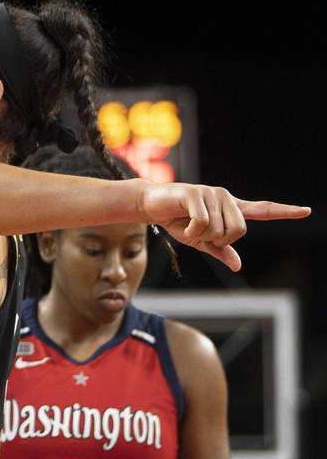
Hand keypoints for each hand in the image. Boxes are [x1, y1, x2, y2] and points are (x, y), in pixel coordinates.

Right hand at [141, 183, 309, 269]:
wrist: (152, 206)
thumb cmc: (177, 221)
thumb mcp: (200, 241)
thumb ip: (220, 250)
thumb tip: (238, 265)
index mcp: (231, 208)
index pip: (263, 210)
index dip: (284, 212)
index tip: (306, 211)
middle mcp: (227, 198)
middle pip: (239, 230)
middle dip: (219, 241)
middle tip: (201, 235)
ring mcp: (213, 194)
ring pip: (220, 229)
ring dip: (202, 236)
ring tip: (189, 225)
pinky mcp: (197, 194)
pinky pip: (203, 223)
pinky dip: (192, 231)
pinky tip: (182, 222)